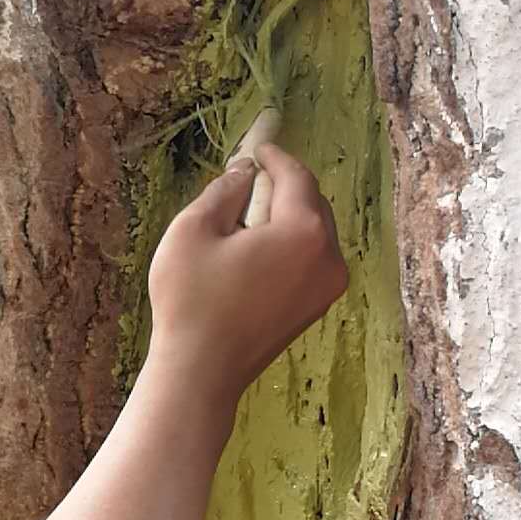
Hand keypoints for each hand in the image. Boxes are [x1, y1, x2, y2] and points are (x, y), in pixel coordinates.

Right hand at [146, 143, 348, 426]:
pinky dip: (290, 245)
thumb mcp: (194, 229)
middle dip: (283, 186)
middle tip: (250, 178)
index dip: (275, 157)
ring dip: (287, 216)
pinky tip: (255, 251)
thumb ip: (225, 190)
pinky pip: (311, 259)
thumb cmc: (191, 299)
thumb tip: (244, 172)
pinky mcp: (316, 306)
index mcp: (304, 232)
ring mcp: (327, 286)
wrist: (201, 372)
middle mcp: (329, 256)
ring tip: (248, 216)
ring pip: (314, 232)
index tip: (256, 147)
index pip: (296, 177)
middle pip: (312, 203)